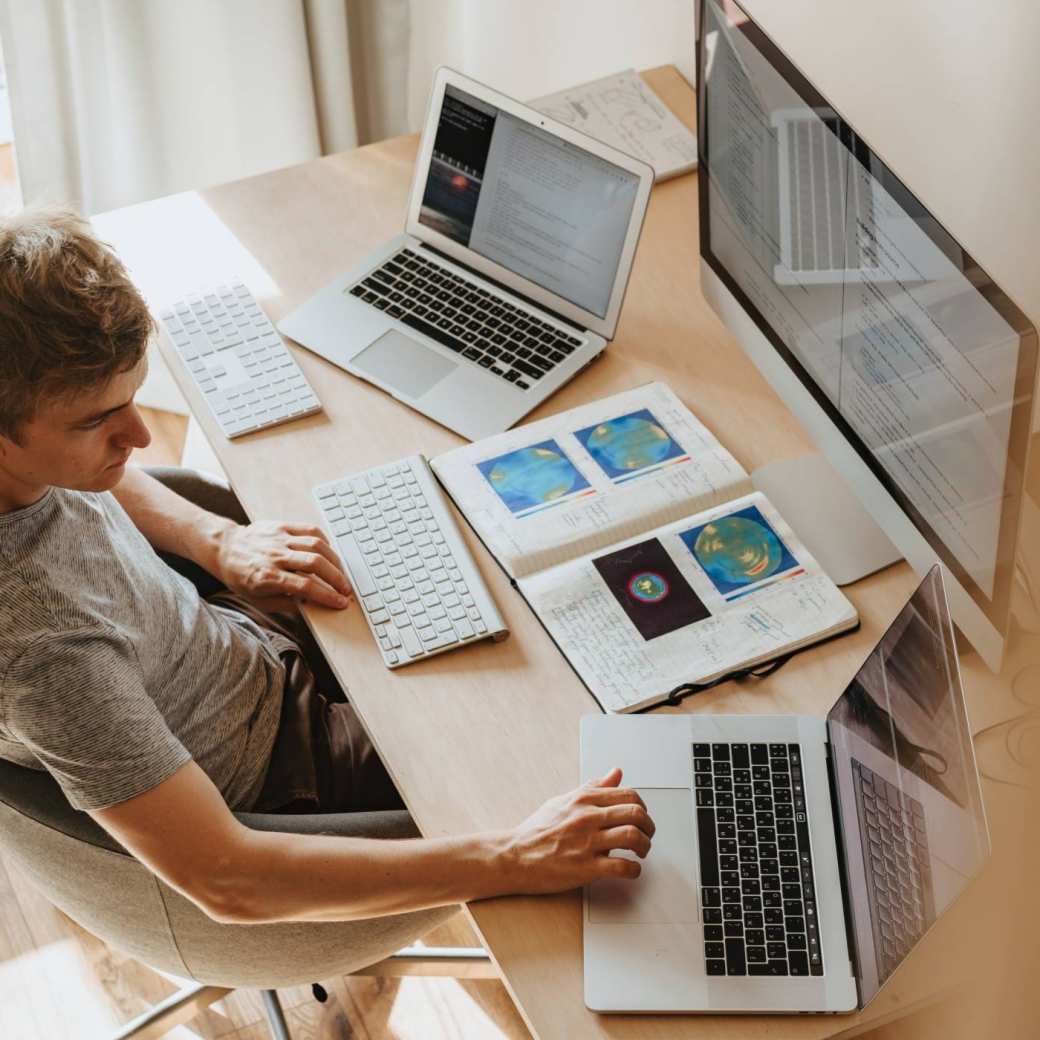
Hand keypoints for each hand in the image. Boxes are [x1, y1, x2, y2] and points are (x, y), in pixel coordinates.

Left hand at [212, 521, 352, 608]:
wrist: (224, 548)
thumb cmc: (241, 577)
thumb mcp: (259, 600)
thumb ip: (286, 604)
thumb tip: (312, 605)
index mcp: (268, 577)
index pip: (306, 586)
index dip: (327, 596)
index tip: (341, 602)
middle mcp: (275, 556)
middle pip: (315, 564)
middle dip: (337, 578)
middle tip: (347, 589)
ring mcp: (279, 539)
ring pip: (316, 546)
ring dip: (334, 561)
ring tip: (341, 573)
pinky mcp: (282, 526)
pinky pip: (310, 530)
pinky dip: (325, 542)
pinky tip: (329, 553)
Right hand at [497, 768, 654, 893]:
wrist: (515, 856)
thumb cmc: (537, 829)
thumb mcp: (564, 800)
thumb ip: (593, 787)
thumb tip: (615, 773)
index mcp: (583, 799)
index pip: (628, 794)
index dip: (642, 806)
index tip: (641, 816)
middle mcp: (587, 817)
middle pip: (636, 813)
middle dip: (649, 826)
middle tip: (647, 834)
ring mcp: (587, 842)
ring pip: (632, 837)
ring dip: (645, 846)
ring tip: (641, 851)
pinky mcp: (585, 868)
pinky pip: (621, 867)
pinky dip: (634, 870)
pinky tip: (632, 870)